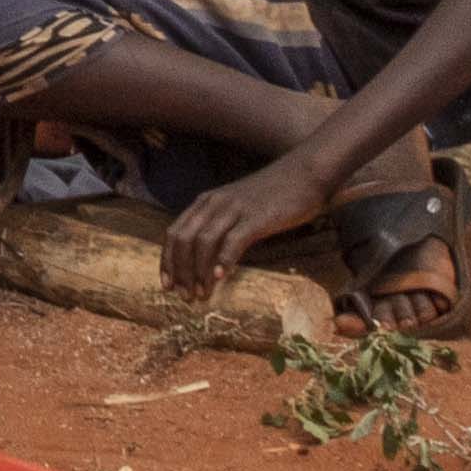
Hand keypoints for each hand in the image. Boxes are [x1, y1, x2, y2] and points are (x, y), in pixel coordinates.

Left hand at [159, 146, 337, 296]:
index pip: (174, 233)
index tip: (166, 286)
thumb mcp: (237, 208)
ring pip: (203, 242)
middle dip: (179, 271)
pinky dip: (223, 260)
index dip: (167, 262)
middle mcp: (214, 203)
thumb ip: (221, 227)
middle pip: (183, 239)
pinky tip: (220, 277)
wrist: (304, 174)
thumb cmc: (272, 196)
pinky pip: (233, 240)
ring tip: (202, 294)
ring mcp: (234, 209)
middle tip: (184, 297)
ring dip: (198, 272)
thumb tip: (207, 261)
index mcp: (206, 202)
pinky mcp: (255, 217)